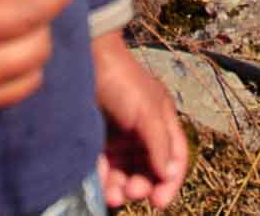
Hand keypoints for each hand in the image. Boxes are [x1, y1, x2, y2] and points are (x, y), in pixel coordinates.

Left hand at [91, 35, 187, 209]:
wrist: (85, 57)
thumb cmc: (121, 79)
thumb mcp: (147, 110)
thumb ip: (159, 143)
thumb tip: (166, 174)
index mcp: (162, 121)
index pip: (175, 157)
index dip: (170, 181)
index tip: (159, 202)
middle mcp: (143, 130)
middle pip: (149, 168)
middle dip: (142, 185)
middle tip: (132, 194)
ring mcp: (120, 134)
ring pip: (126, 171)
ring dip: (122, 188)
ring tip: (113, 197)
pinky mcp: (98, 137)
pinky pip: (104, 166)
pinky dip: (104, 179)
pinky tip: (101, 188)